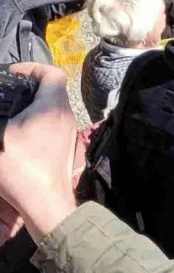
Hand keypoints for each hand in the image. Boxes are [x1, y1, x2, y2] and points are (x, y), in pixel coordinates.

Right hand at [0, 64, 79, 241]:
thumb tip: (1, 116)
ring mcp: (68, 132)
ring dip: (32, 106)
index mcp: (52, 107)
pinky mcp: (65, 147)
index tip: (13, 74)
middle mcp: (66, 116)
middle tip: (7, 93)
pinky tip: (17, 134)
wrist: (45, 203)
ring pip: (52, 108)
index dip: (32, 68)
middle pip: (52, 90)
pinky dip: (37, 121)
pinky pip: (52, 124)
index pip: (52, 73)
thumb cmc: (21, 169)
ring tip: (9, 113)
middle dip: (29, 87)